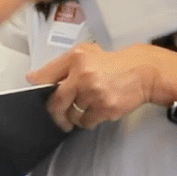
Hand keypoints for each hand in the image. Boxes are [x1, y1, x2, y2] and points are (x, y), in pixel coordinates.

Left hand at [26, 42, 176, 130]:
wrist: (143, 71)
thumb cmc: (114, 64)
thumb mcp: (87, 53)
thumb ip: (60, 65)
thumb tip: (33, 79)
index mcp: (76, 58)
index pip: (45, 77)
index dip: (38, 89)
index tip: (37, 95)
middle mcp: (83, 75)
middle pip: (56, 102)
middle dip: (56, 113)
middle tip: (60, 116)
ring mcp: (94, 93)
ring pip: (72, 115)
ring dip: (75, 117)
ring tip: (86, 108)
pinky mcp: (105, 107)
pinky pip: (86, 122)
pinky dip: (88, 121)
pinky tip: (96, 111)